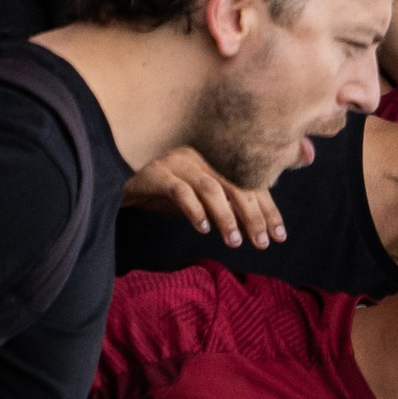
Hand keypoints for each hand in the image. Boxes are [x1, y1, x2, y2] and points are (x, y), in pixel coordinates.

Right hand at [124, 145, 286, 247]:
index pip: (248, 180)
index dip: (267, 207)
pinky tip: (203, 229)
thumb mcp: (196, 192)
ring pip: (211, 188)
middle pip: (235, 183)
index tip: (280, 234)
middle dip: (254, 215)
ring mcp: (177, 161)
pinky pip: (180, 191)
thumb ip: (221, 199)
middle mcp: (199, 155)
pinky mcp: (157, 174)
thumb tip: (254, 221)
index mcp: (213, 157)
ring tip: (236, 242)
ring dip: (227, 217)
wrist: (118, 175)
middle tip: (264, 243)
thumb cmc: (162, 186)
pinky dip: (195, 210)